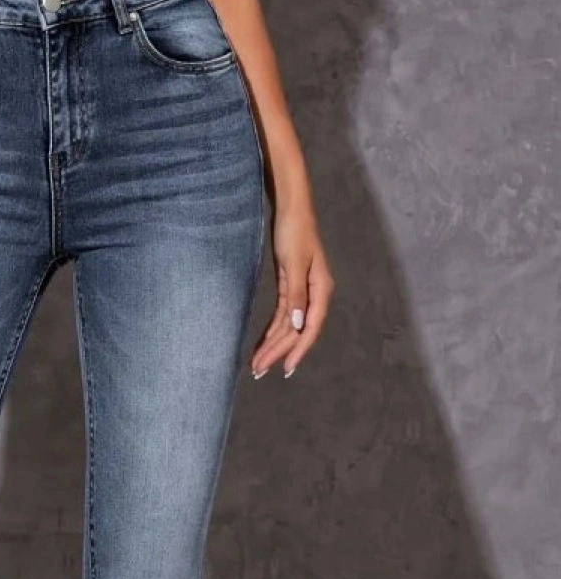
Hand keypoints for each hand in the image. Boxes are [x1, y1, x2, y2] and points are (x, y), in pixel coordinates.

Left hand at [250, 188, 334, 379]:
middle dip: (278, 352)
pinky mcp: (290, 286)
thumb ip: (296, 294)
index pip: (310, 328)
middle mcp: (314, 294)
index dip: (298, 350)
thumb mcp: (294, 263)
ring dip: (273, 344)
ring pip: (288, 326)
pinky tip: (264, 344)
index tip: (286, 369)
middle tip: (258, 371)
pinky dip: (272, 330)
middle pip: (297, 330)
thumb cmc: (295, 230)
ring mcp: (302, 291)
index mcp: (320, 289)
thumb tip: (299, 324)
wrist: (291, 207)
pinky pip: (282, 315)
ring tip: (257, 364)